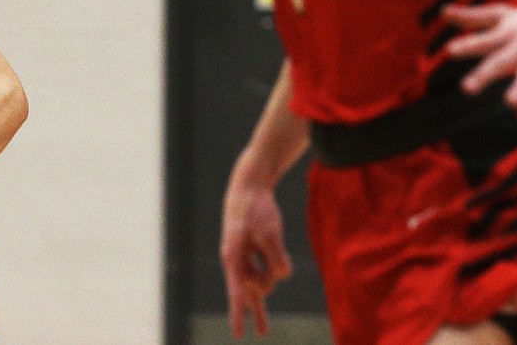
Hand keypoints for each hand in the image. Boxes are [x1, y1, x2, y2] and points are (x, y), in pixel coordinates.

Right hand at [220, 176, 292, 337]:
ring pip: (261, 280)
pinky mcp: (253, 250)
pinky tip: (281, 259)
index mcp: (233, 257)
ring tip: (271, 281)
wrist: (250, 186)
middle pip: (249, 292)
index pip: (237, 291)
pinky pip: (267, 267)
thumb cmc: (255, 209)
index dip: (238, 314)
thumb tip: (283, 276)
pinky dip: (275, 265)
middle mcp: (236, 261)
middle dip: (256, 312)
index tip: (237, 334)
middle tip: (262, 333)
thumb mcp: (270, 234)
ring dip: (272, 276)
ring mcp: (244, 256)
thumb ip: (277, 260)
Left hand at [443, 2, 516, 119]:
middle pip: (502, 61)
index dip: (468, 45)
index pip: (484, 40)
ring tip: (510, 103)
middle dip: (484, 75)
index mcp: (506, 34)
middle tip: (466, 89)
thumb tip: (442, 11)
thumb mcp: (502, 15)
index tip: (449, 50)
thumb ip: (472, 17)